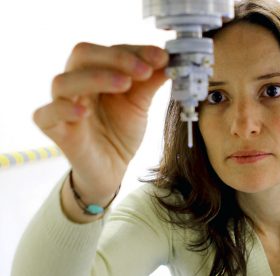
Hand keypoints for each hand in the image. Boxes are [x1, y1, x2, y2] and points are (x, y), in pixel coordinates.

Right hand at [34, 42, 168, 197]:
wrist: (112, 168)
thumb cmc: (121, 131)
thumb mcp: (140, 104)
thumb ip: (150, 83)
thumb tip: (168, 60)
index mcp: (97, 72)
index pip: (111, 50)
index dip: (136, 51)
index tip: (161, 58)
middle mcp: (76, 82)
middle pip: (83, 55)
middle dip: (116, 59)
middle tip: (144, 70)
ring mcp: (62, 104)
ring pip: (63, 81)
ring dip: (95, 78)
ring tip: (125, 84)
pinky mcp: (53, 129)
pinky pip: (46, 114)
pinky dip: (64, 109)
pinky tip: (85, 112)